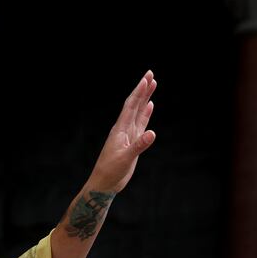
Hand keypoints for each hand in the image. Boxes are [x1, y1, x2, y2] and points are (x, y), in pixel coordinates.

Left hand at [89, 70, 156, 192]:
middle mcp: (123, 129)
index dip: (139, 92)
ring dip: (145, 98)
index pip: (130, 106)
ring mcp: (128, 135)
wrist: (104, 183)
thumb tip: (152, 133)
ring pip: (138, 112)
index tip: (147, 78)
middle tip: (151, 74)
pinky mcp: (132, 142)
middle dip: (142, 89)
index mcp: (120, 129)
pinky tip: (149, 106)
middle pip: (134, 104)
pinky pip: (140, 124)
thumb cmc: (111, 172)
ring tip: (152, 84)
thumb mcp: (125, 159)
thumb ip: (139, 146)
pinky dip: (146, 113)